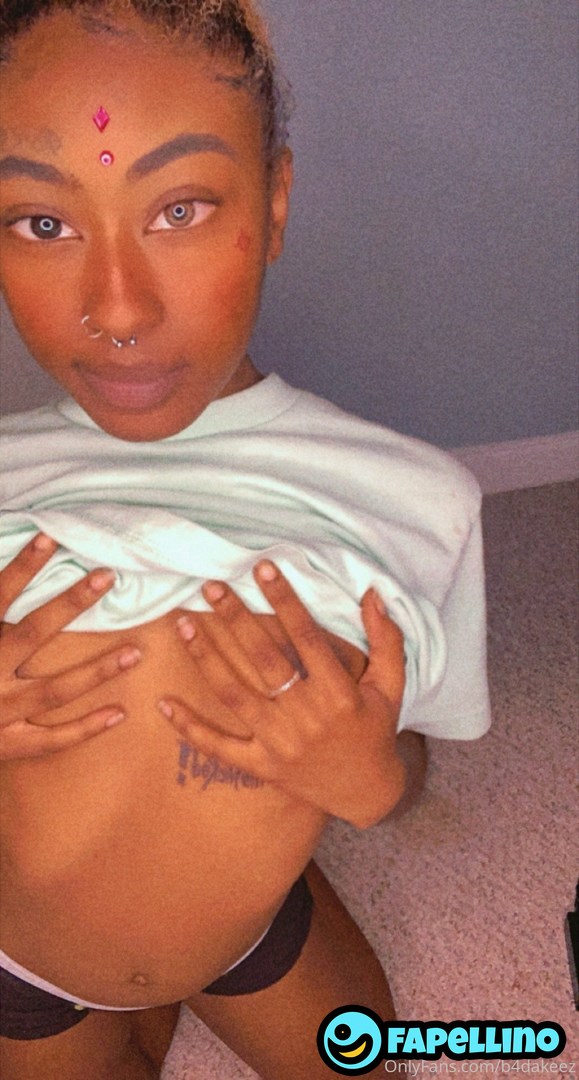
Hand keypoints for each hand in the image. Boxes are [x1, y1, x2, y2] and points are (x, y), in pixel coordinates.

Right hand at [0, 534, 140, 759]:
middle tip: (106, 577)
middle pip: (31, 634)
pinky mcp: (9, 745)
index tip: (49, 538)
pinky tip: (119, 713)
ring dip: (96, 672)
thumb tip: (13, 560)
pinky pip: (52, 739)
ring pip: (54, 691)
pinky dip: (85, 728)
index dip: (21, 568)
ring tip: (135, 652)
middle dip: (69, 604)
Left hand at [159, 562, 405, 827]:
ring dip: (206, 658)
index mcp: (338, 694)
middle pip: (264, 659)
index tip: (263, 568)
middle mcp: (306, 717)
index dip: (285, 599)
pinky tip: (162, 702)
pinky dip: (190, 727)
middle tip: (212, 587)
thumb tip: (372, 593)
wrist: (365, 792)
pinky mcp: (261, 765)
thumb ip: (386, 639)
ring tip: (183, 624)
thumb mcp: (390, 686)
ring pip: (234, 694)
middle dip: (236, 619)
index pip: (305, 637)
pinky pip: (218, 746)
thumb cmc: (375, 729)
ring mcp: (279, 743)